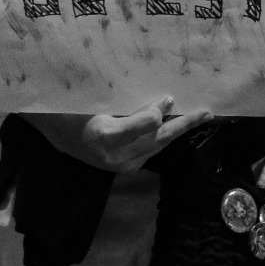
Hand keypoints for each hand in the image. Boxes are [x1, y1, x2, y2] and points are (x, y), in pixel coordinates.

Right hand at [29, 98, 211, 173]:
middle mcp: (114, 156)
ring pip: (157, 146)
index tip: (170, 98)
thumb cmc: (73, 109)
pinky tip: (176, 125)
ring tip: (199, 117)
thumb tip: (164, 105)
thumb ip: (127, 103)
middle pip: (156, 140)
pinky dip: (165, 136)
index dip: (155, 114)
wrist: (57, 133)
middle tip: (207, 112)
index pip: (138, 128)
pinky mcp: (126, 167)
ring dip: (179, 131)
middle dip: (184, 125)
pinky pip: (151, 150)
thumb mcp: (94, 98)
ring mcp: (121, 165)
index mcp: (101, 135)